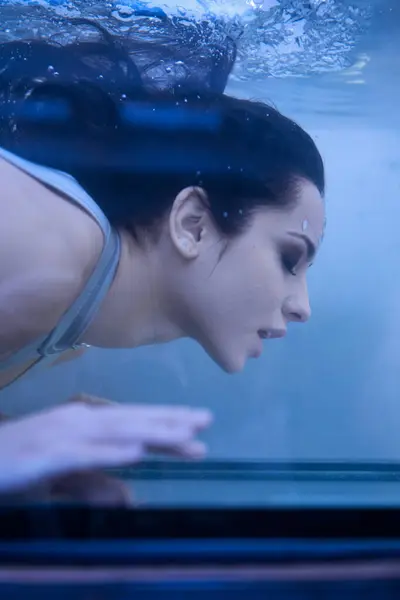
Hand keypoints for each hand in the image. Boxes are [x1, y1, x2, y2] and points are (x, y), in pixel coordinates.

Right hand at [0, 393, 211, 495]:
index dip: (166, 423)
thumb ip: (95, 484)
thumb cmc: (19, 464)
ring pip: (117, 431)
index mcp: (84, 423)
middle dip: (170, 421)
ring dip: (152, 431)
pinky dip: (111, 451)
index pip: (133, 421)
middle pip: (132, 420)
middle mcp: (79, 421)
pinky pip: (86, 453)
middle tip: (206, 421)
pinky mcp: (48, 453)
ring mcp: (64, 434)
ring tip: (185, 433)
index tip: (199, 427)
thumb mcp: (63, 477)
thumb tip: (130, 498)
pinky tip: (137, 452)